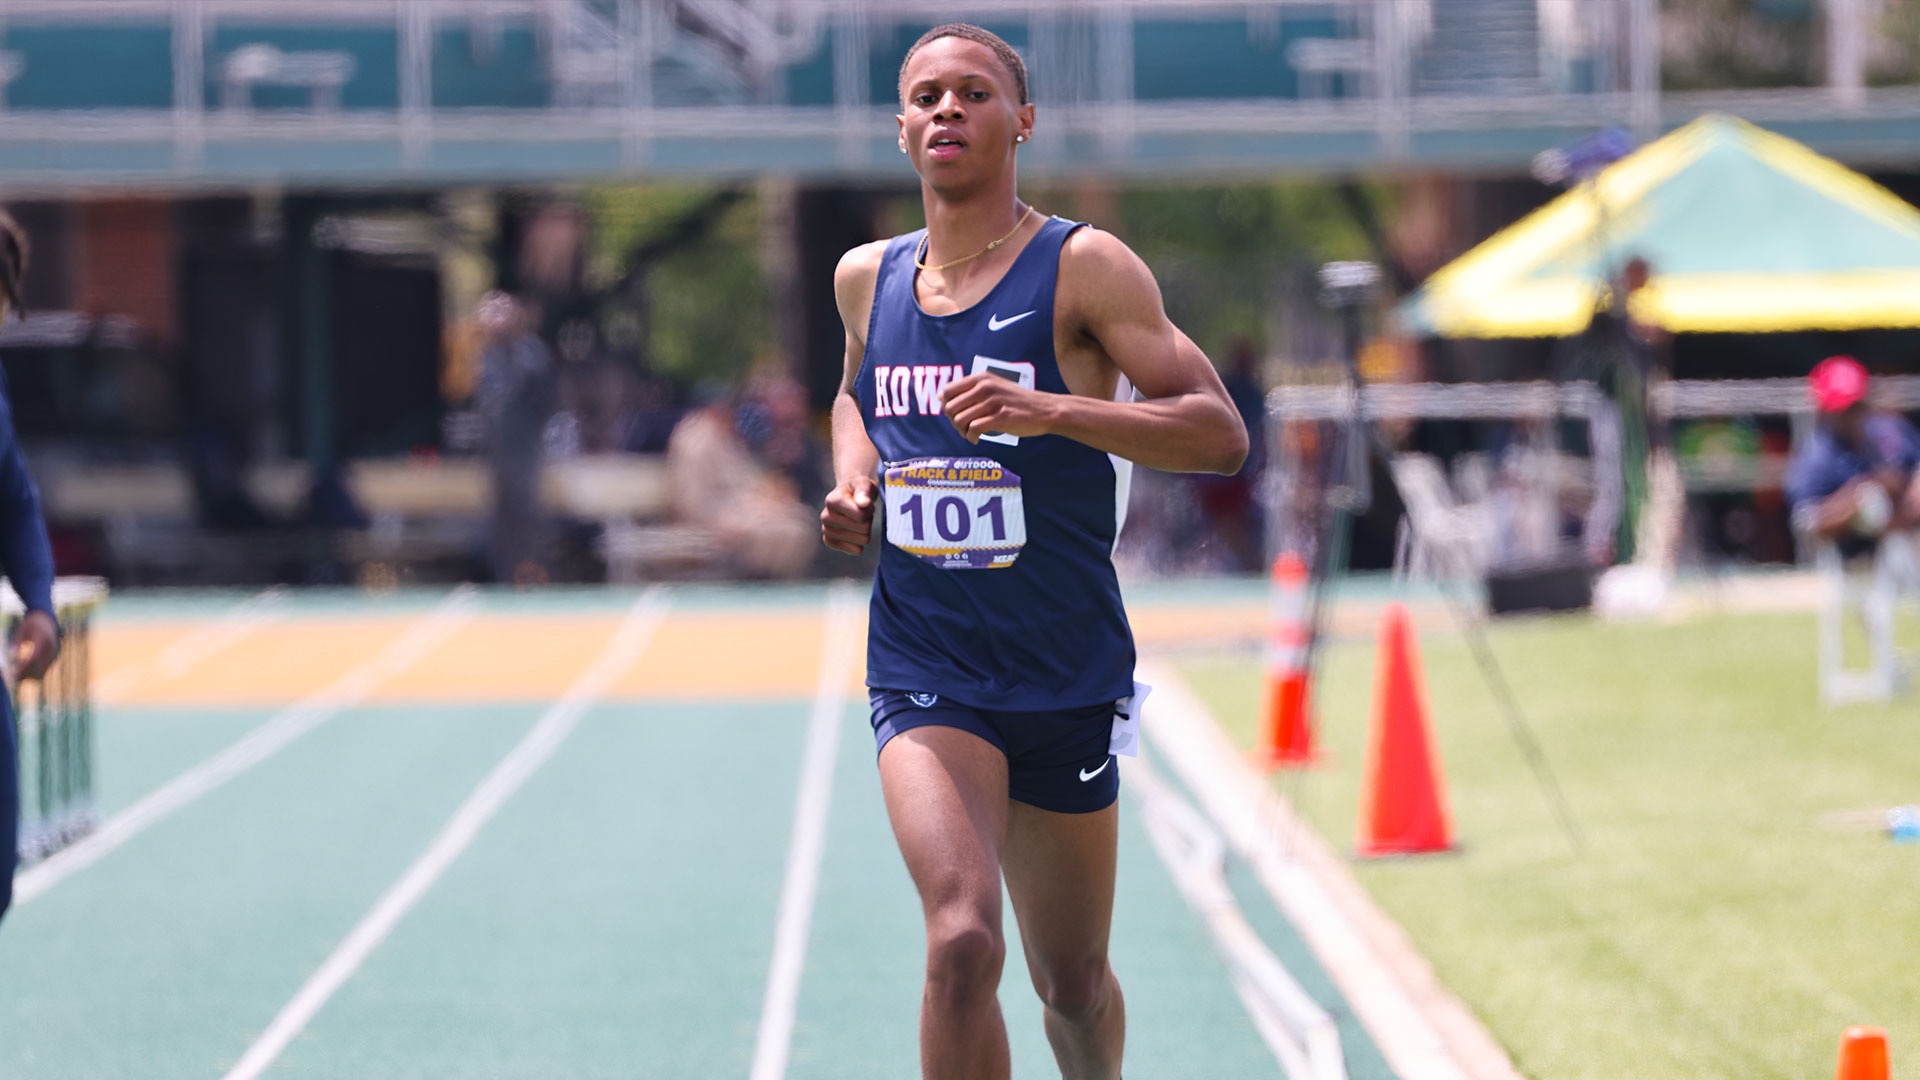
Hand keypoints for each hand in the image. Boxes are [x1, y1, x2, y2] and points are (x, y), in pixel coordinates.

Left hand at [11, 610, 58, 680]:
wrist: (47, 620)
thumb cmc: (31, 624)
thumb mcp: (21, 629)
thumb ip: (17, 642)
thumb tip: (13, 656)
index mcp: (43, 638)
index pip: (34, 656)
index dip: (24, 666)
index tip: (14, 671)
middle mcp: (51, 647)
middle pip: (39, 666)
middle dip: (26, 673)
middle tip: (13, 677)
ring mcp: (54, 653)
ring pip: (43, 670)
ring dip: (30, 675)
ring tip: (17, 677)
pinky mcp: (54, 657)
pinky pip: (44, 669)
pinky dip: (34, 673)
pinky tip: (24, 674)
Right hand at [821, 474, 878, 554]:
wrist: (849, 496)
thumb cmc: (858, 489)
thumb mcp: (863, 484)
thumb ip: (864, 491)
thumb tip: (863, 503)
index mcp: (831, 501)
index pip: (861, 516)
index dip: (869, 509)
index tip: (864, 503)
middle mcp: (825, 517)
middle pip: (864, 529)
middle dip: (868, 520)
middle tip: (862, 512)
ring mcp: (826, 531)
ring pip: (862, 541)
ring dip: (865, 531)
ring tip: (858, 520)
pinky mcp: (830, 542)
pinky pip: (856, 550)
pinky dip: (861, 542)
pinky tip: (855, 532)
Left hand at [939, 374, 1055, 443]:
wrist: (1045, 409)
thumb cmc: (1017, 401)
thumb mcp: (993, 387)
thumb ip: (969, 390)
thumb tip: (941, 397)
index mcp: (981, 378)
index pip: (947, 391)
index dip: (947, 406)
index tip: (957, 415)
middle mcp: (985, 387)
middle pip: (950, 407)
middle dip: (953, 422)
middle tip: (964, 428)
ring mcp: (993, 402)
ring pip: (960, 419)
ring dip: (962, 431)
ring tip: (971, 434)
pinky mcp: (1001, 417)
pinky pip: (974, 429)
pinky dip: (971, 437)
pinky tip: (977, 439)